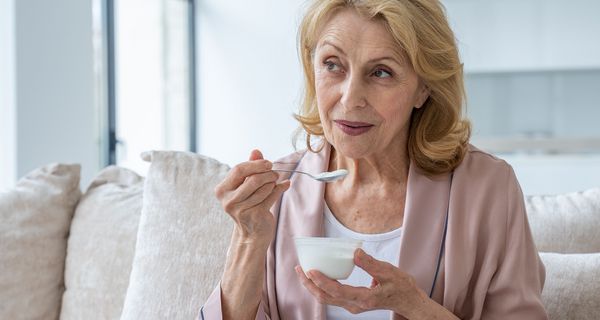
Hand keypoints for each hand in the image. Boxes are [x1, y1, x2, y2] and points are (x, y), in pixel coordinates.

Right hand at [215, 149, 289, 246]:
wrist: (251, 233)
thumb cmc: (248, 205)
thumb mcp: (245, 185)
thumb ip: (250, 167)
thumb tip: (255, 151)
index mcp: (222, 190)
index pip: (239, 170)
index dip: (256, 164)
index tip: (268, 163)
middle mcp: (229, 201)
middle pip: (253, 179)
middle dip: (268, 174)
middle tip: (275, 173)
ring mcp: (241, 210)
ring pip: (264, 187)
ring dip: (274, 182)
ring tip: (275, 182)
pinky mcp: (255, 215)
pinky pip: (272, 196)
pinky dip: (280, 188)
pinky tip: (285, 185)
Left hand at [295, 248, 426, 316]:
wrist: (408, 301)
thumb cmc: (401, 286)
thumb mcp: (389, 272)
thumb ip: (371, 264)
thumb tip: (355, 253)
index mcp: (363, 299)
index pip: (336, 291)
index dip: (321, 281)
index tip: (310, 270)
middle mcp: (355, 305)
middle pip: (326, 298)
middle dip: (309, 284)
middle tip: (298, 269)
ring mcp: (354, 306)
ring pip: (327, 299)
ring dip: (313, 286)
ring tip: (303, 271)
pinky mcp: (354, 302)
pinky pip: (333, 296)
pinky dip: (322, 287)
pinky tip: (319, 275)